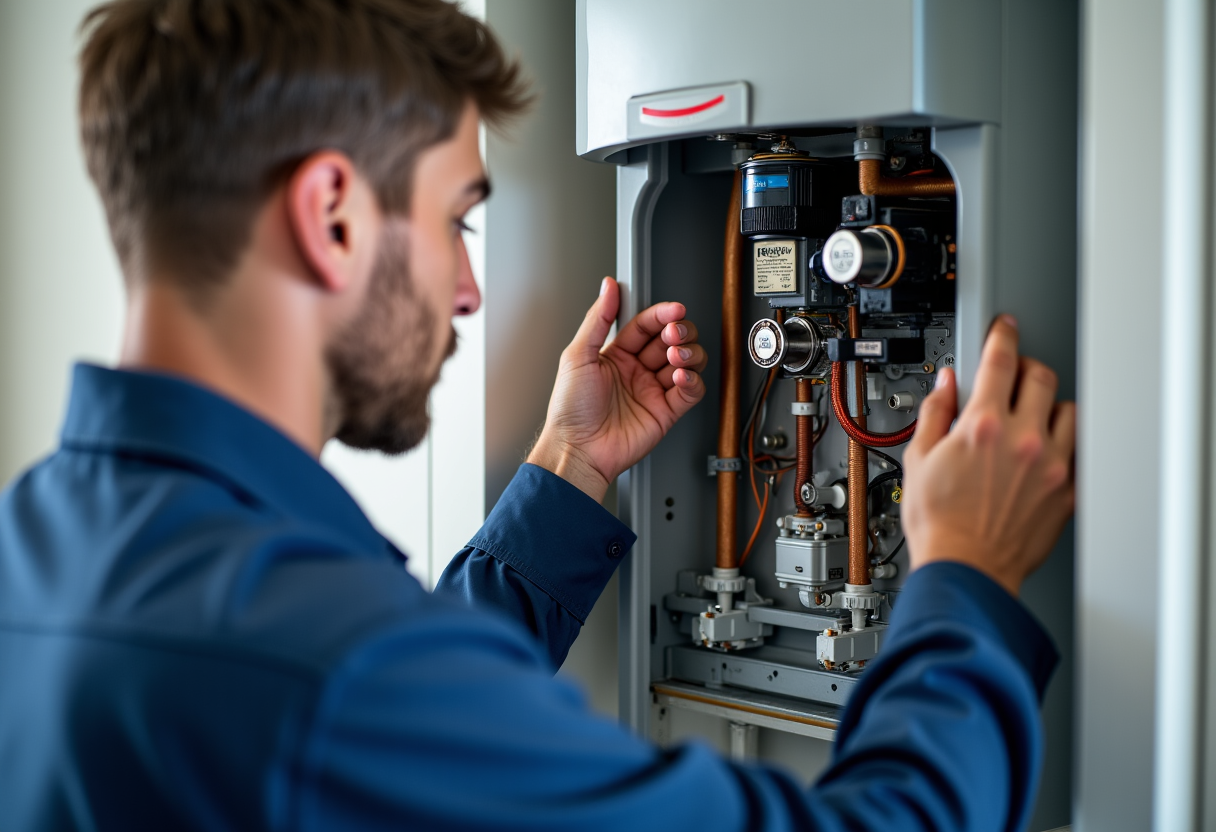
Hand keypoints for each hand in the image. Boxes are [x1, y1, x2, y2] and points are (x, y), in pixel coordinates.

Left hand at [527, 277, 706, 501]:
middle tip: (674, 334)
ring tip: (677, 355)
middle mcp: (637, 371)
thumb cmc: (570, 410)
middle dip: (679, 332)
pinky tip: (681, 376)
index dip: (662, 315)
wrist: (577, 449)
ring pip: (686, 363)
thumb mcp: (577, 355)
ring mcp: (653, 391)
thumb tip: (608, 287)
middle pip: (671, 340)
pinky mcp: (666, 413)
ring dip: (688, 353)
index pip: (646, 326)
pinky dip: (692, 381)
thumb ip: (597, 318)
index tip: (673, 309)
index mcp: (616, 355)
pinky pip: (690, 391)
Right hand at [901, 316, 1075, 595]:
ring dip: (1050, 405)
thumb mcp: (917, 459)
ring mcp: (1051, 465)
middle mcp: (1023, 440)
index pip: (1000, 361)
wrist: (965, 568)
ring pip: (1068, 411)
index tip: (1004, 329)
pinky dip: (1064, 443)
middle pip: (1040, 377)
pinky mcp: (1067, 491)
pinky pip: (1079, 451)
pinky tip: (1046, 450)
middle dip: (1026, 368)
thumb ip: (933, 414)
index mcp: (983, 426)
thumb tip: (944, 385)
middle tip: (1014, 375)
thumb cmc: (938, 523)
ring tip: (1033, 417)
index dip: (1002, 336)